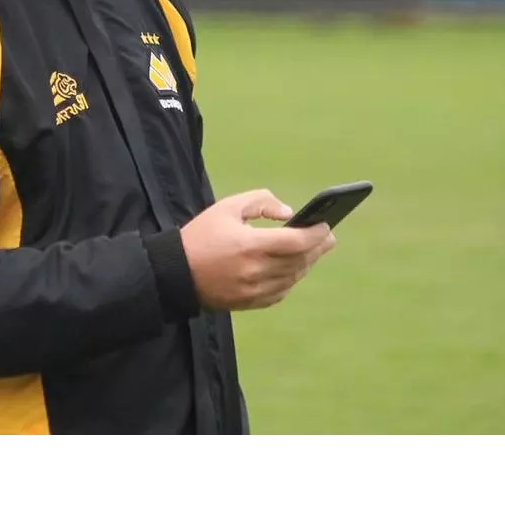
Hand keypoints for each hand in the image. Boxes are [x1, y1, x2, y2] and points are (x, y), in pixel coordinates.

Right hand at [179, 189, 335, 311]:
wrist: (176, 272)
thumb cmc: (202, 236)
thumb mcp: (227, 207)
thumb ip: (260, 202)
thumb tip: (288, 214)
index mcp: (250, 245)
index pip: (296, 242)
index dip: (316, 234)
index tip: (326, 225)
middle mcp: (256, 271)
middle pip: (300, 260)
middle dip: (318, 247)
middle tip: (328, 237)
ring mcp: (254, 290)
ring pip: (293, 277)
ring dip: (307, 263)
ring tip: (313, 250)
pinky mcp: (250, 303)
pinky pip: (281, 292)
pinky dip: (291, 279)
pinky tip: (293, 268)